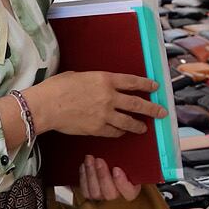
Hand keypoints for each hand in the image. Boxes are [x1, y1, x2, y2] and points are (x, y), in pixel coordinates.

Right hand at [27, 72, 167, 138]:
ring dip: (138, 125)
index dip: (146, 85)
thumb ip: (95, 80)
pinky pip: (114, 132)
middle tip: (162, 112)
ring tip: (144, 127)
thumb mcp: (79, 75)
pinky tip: (122, 132)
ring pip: (128, 121)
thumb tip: (100, 86)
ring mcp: (104, 114)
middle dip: (152, 108)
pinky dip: (120, 132)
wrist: (46, 106)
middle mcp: (109, 96)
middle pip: (137, 103)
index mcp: (105, 79)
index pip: (132, 82)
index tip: (155, 87)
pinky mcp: (97, 128)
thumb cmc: (58, 87)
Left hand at [77, 155, 139, 201]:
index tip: (116, 169)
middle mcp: (117, 196)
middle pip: (109, 193)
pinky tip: (84, 165)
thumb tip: (139, 147)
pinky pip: (85, 190)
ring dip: (91, 175)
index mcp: (132, 190)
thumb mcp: (133, 161)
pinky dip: (83, 177)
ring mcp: (103, 196)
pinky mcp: (91, 193)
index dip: (121, 183)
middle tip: (99, 160)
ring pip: (95, 193)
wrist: (113, 163)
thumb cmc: (126, 163)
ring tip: (90, 159)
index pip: (128, 192)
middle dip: (102, 176)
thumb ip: (134, 160)